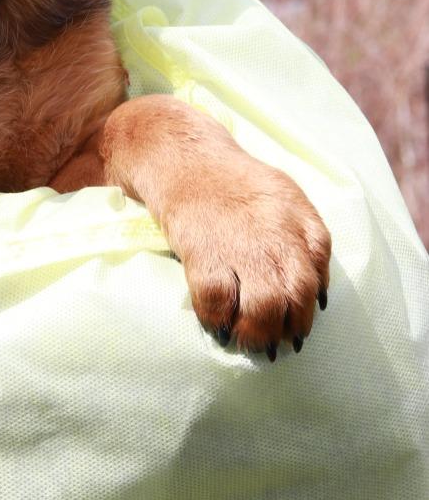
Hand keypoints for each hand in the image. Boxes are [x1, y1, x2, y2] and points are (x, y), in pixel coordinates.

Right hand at [168, 150, 331, 358]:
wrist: (180, 157)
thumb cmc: (230, 181)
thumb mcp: (282, 196)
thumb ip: (306, 238)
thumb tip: (319, 291)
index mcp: (297, 215)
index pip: (316, 271)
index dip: (309, 306)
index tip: (297, 324)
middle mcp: (274, 232)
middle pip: (297, 295)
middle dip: (289, 328)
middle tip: (276, 342)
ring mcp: (239, 244)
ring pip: (263, 307)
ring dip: (257, 334)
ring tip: (248, 342)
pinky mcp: (202, 251)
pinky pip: (218, 301)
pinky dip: (218, 319)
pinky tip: (215, 323)